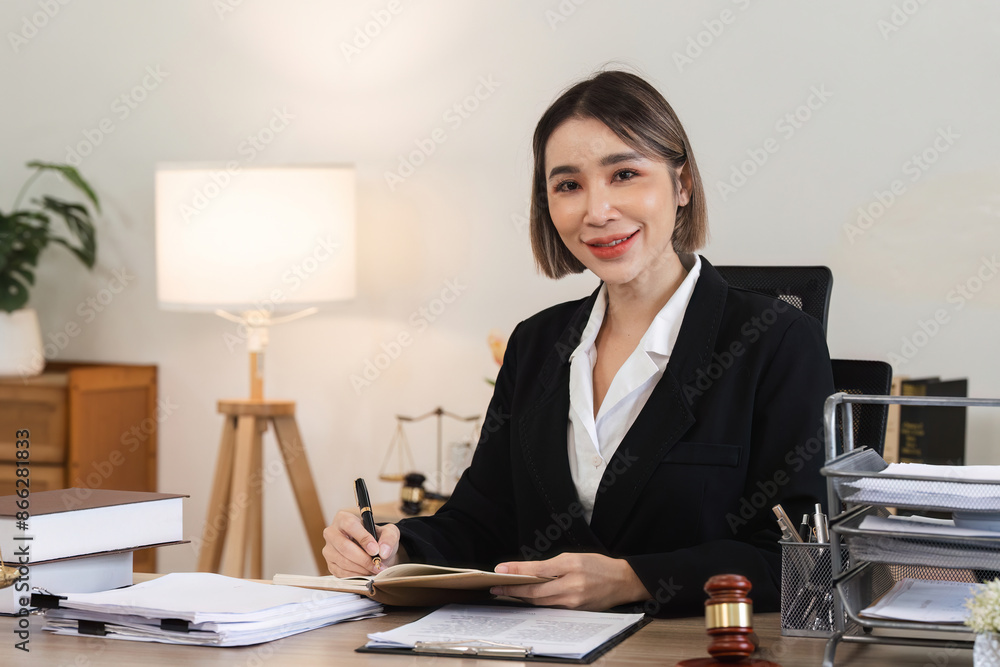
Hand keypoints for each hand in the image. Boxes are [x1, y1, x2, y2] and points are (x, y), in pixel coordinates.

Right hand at [322, 510, 406, 575]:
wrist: (373, 551)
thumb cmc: (377, 538)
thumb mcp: (388, 532)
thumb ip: (389, 538)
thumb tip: (383, 551)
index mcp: (343, 518)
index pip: (350, 525)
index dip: (363, 538)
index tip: (375, 550)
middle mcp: (332, 533)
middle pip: (344, 547)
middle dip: (363, 559)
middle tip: (377, 564)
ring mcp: (329, 550)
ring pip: (343, 562)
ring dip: (362, 568)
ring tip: (375, 569)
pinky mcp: (330, 564)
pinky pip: (341, 573)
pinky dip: (356, 575)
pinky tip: (366, 572)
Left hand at [489, 553, 650, 610]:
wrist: (623, 581)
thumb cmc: (599, 566)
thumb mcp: (574, 558)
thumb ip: (551, 566)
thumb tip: (527, 572)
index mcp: (570, 566)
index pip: (536, 570)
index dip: (516, 571)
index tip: (499, 570)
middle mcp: (571, 586)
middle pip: (535, 591)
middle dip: (513, 589)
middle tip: (496, 587)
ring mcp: (574, 601)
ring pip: (541, 602)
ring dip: (522, 598)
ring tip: (507, 592)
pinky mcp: (576, 611)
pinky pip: (552, 607)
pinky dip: (538, 603)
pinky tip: (528, 599)